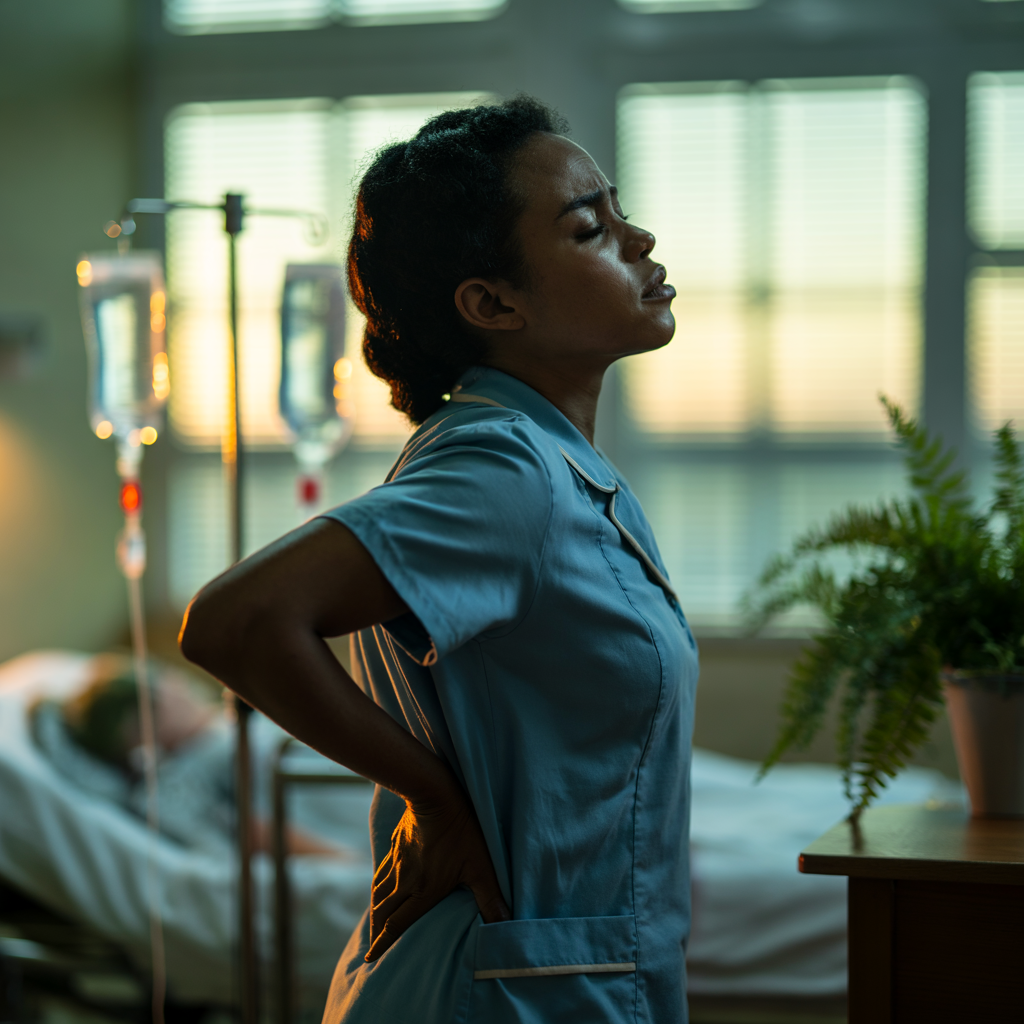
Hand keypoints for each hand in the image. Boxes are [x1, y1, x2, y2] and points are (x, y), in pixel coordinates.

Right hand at [366, 794, 510, 961]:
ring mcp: (398, 862)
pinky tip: (380, 886)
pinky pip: (382, 873)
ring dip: (375, 911)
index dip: (384, 943)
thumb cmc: (460, 831)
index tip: (372, 958)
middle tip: (371, 947)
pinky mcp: (396, 846)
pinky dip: (378, 887)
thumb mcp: (480, 866)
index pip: (398, 924)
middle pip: (383, 912)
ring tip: (374, 922)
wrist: (433, 794)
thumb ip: (490, 897)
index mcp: (422, 891)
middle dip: (376, 932)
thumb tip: (504, 925)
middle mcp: (405, 880)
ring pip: (379, 892)